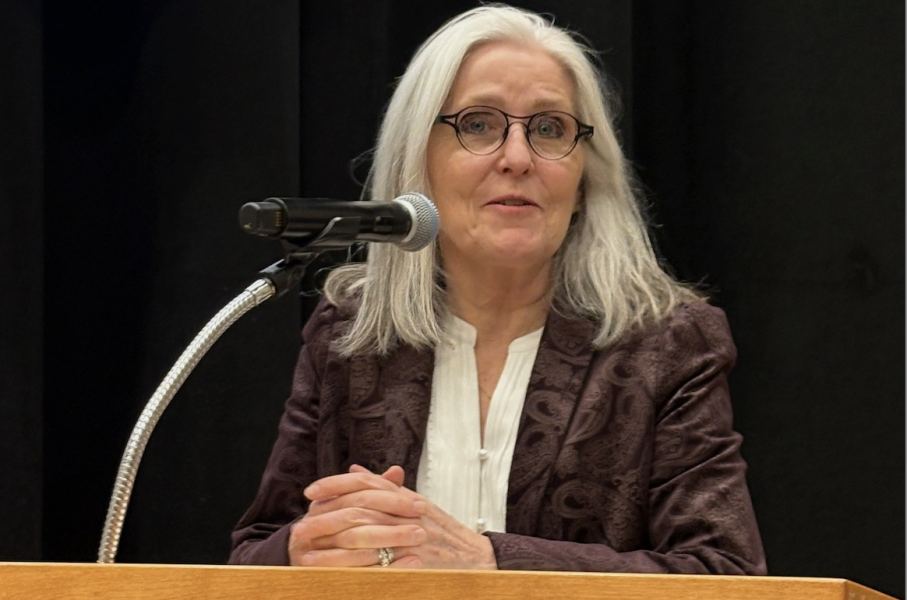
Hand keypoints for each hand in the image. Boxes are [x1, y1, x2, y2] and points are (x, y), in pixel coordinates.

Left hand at [293, 465, 497, 569]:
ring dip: (331, 547)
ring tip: (305, 554)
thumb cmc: (444, 532)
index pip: (365, 484)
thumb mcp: (415, 503)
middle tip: (299, 526)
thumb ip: (385, 488)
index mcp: (405, 498)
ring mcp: (411, 539)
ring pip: (363, 537)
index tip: (310, 492)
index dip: (335, 485)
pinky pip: (377, 566)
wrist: (477, 559)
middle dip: (325, 517)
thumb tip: (355, 470)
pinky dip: (351, 570)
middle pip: (359, 508)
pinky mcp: (413, 564)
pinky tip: (331, 575)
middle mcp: (407, 514)